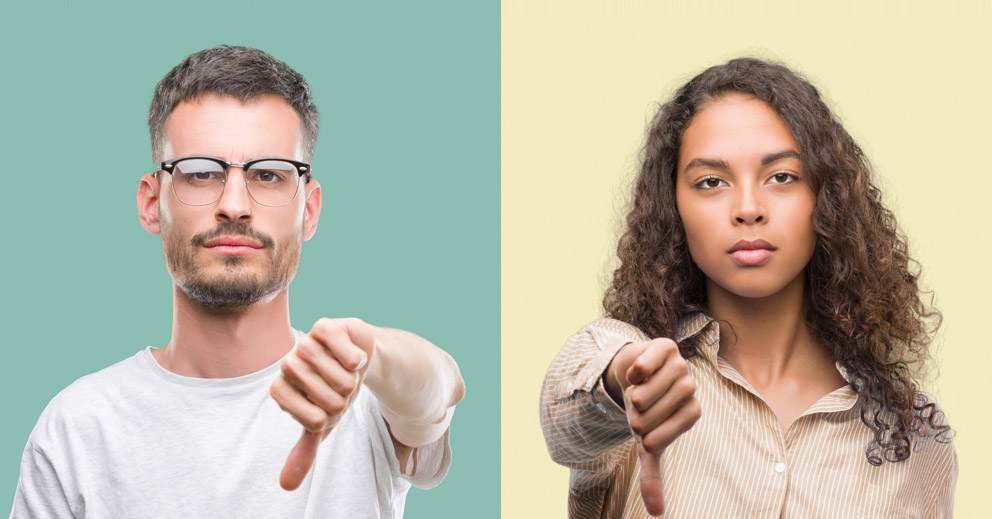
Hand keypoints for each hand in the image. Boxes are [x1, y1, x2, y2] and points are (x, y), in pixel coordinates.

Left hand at [269, 318, 375, 490]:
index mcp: (281, 389)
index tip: (330, 407)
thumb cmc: (335, 389)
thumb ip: (304, 450)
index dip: (330, 417)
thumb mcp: (323, 421)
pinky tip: (355, 357)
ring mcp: (305, 344)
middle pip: (325, 398)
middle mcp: (288, 365)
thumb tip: (286, 486)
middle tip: (343, 389)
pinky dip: (356, 360)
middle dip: (343, 399)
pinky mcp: (325, 327)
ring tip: (349, 374)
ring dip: (351, 380)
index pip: (310, 419)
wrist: (357, 356)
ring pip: (336, 376)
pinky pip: (344, 352)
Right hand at [606, 338, 700, 515]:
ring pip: (655, 384)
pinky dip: (639, 369)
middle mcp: (690, 385)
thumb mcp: (645, 443)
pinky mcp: (664, 346)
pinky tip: (634, 375)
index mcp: (691, 409)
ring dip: (637, 393)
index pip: (685, 420)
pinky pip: (651, 359)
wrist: (632, 376)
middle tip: (636, 410)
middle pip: (666, 402)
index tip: (645, 433)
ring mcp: (679, 363)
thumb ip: (652, 474)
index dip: (657, 430)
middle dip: (642, 412)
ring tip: (634, 393)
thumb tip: (657, 512)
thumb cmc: (644, 412)